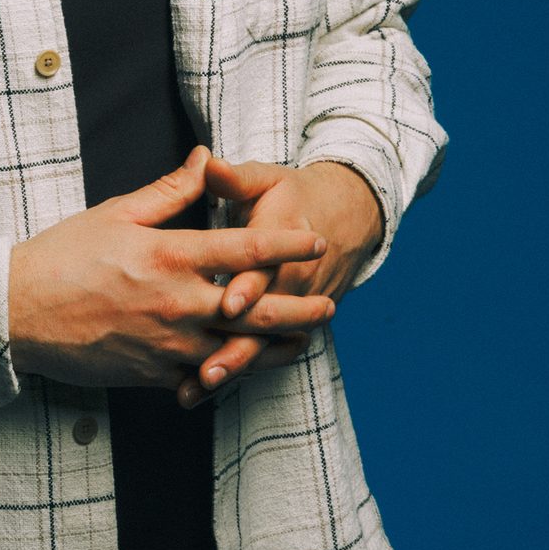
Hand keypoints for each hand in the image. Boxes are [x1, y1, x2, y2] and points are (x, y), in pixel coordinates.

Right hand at [7, 147, 335, 388]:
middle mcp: (175, 303)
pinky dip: (227, 373)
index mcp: (169, 256)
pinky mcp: (152, 374)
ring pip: (236, 350)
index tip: (314, 240)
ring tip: (304, 342)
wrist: (18, 311)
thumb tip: (206, 157)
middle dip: (297, 309)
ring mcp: (166, 344)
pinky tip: (246, 370)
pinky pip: (201, 377)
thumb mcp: (117, 212)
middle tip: (329, 304)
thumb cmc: (64, 255)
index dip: (284, 245)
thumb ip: (169, 190)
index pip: (242, 250)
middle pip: (254, 309)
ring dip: (274, 347)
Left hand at [175, 157, 383, 407]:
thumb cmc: (292, 195)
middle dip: (238, 346)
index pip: (263, 267)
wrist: (347, 218)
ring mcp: (295, 307)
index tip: (226, 304)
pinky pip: (267, 350)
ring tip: (201, 387)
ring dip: (236, 365)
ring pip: (265, 343)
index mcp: (280, 240)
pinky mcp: (293, 322)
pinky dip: (241, 369)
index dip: (247, 287)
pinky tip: (202, 388)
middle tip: (207, 370)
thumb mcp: (266, 178)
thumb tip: (206, 161)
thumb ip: (233, 177)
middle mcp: (291, 280)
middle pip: (265, 319)